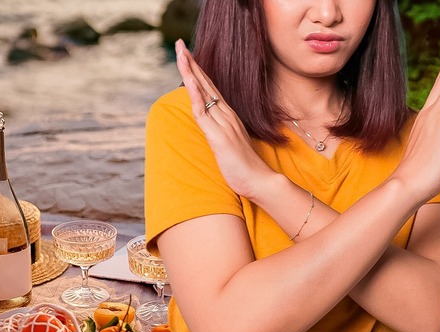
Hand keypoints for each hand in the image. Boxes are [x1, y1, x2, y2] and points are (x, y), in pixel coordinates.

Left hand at [175, 39, 274, 198]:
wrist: (260, 180)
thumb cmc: (244, 166)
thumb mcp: (229, 145)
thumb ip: (220, 132)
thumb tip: (210, 127)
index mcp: (228, 116)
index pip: (210, 88)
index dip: (198, 71)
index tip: (187, 55)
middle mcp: (226, 115)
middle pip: (206, 84)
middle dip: (191, 63)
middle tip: (179, 44)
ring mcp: (223, 124)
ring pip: (204, 92)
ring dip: (191, 72)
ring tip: (181, 53)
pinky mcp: (219, 136)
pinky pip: (204, 112)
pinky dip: (196, 95)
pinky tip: (189, 81)